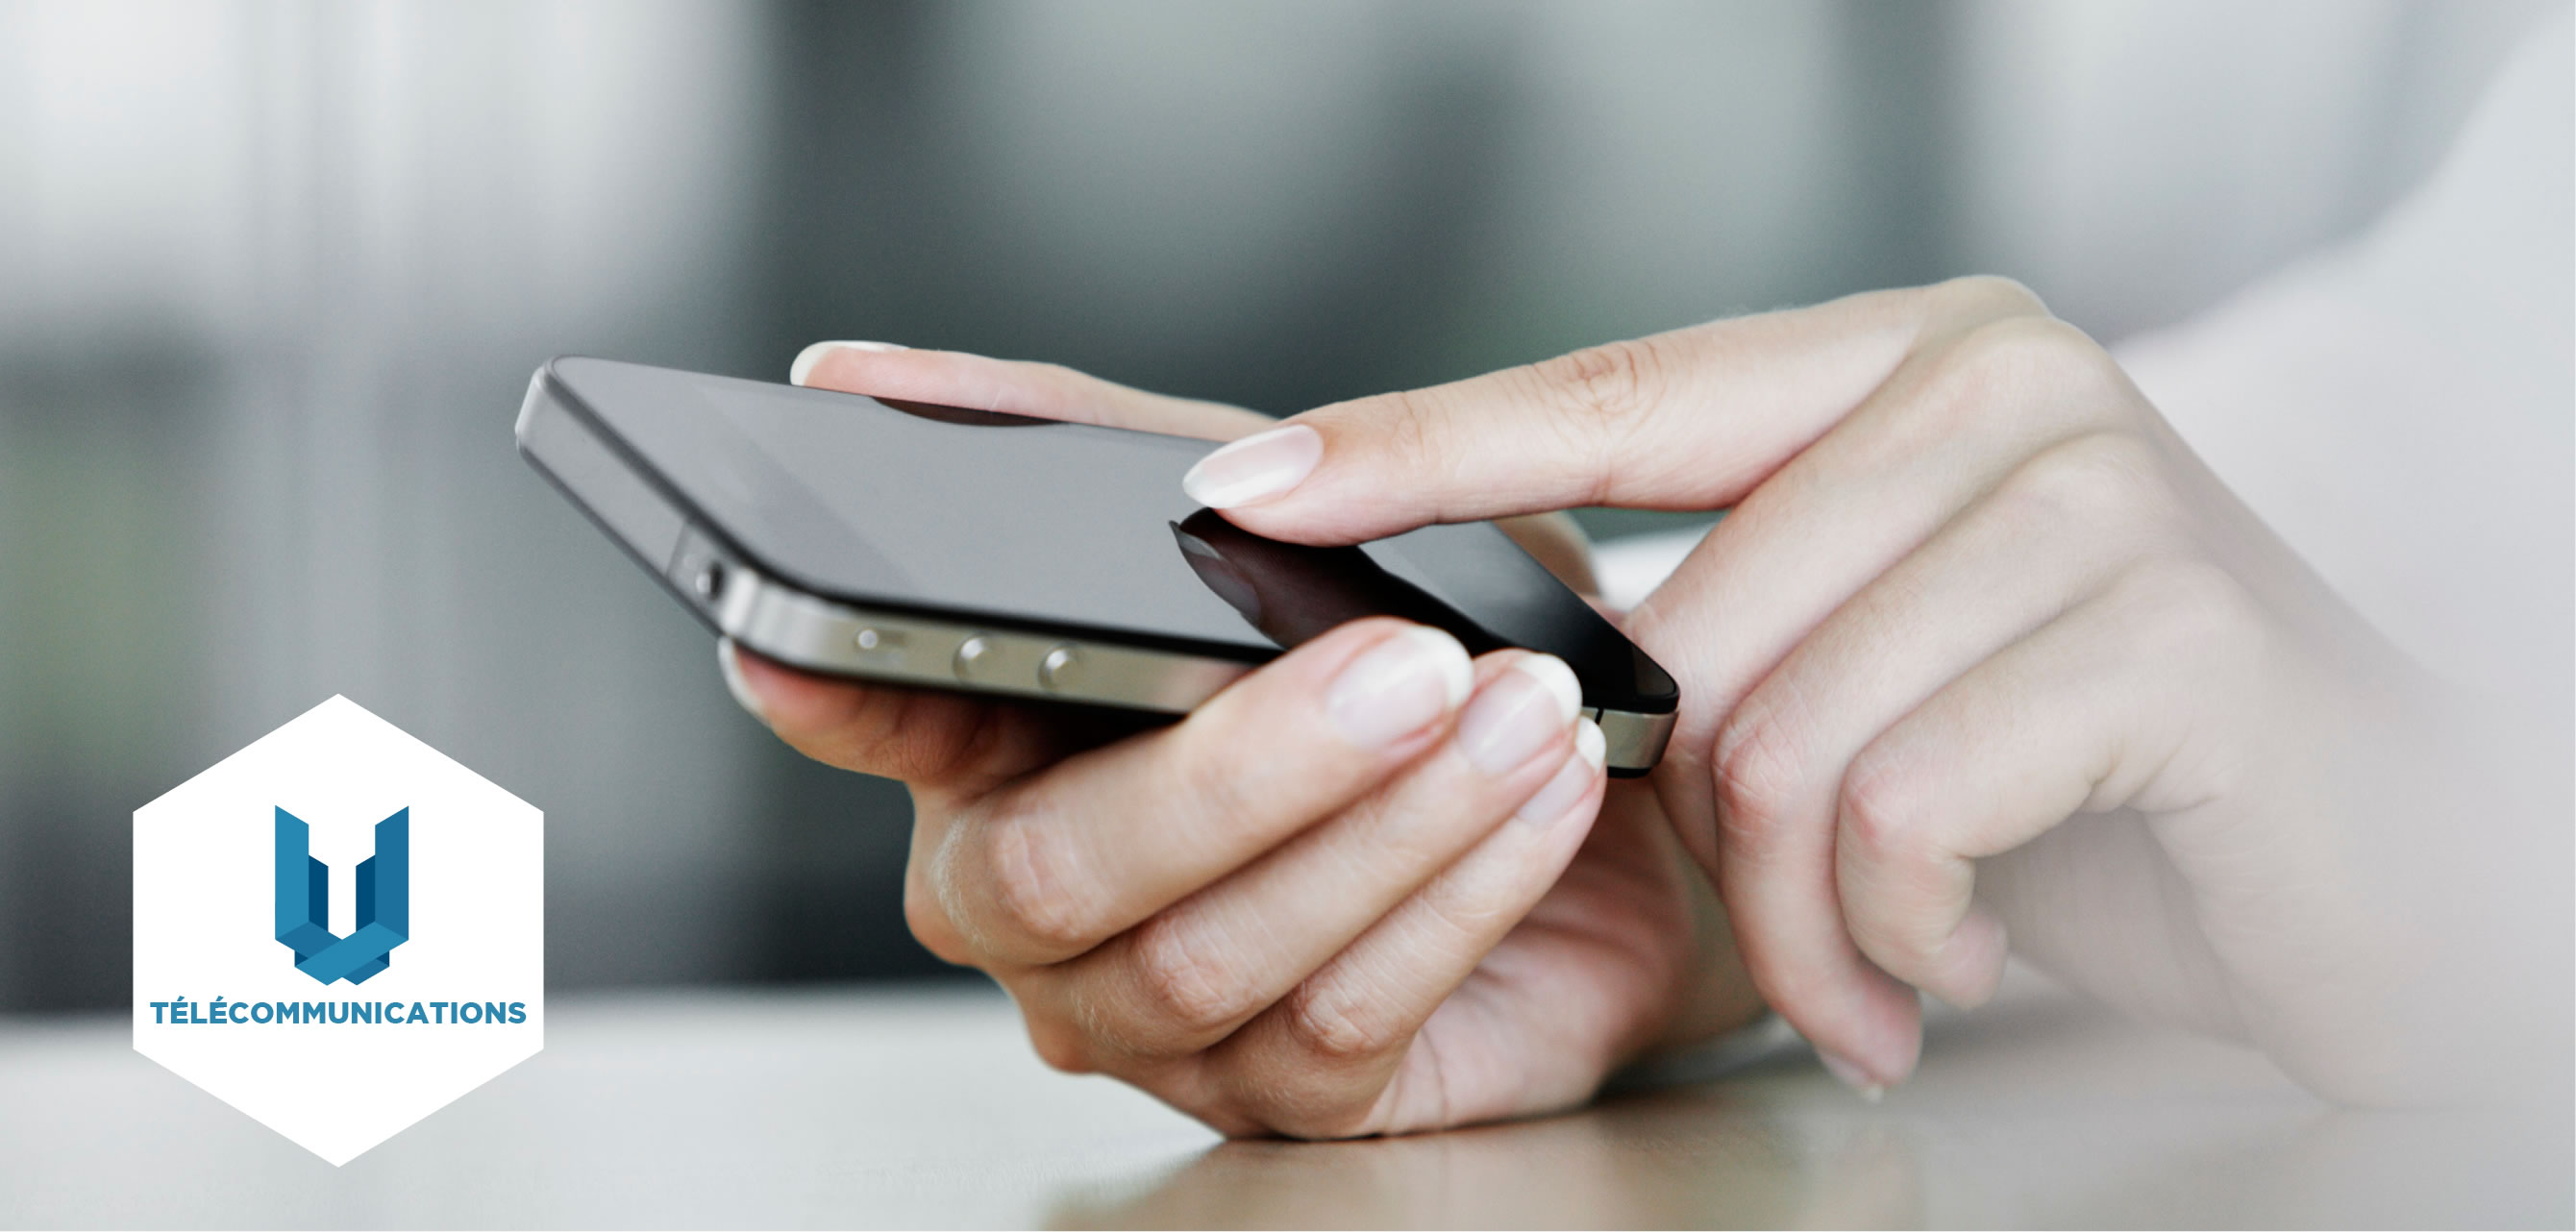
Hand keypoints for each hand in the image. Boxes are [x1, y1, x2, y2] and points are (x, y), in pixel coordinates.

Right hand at [721, 343, 1762, 1136]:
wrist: (1598, 784)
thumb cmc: (1413, 636)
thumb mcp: (1272, 508)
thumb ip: (1087, 442)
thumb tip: (858, 374)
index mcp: (992, 745)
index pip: (866, 716)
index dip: (830, 691)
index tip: (795, 637)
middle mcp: (1036, 899)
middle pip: (1061, 869)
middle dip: (1247, 765)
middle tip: (1405, 663)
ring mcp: (1147, 1016)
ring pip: (1209, 953)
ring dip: (1390, 823)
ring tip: (1516, 706)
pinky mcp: (1287, 1094)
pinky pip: (1342, 1021)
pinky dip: (1457, 896)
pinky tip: (1539, 798)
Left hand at [1184, 278, 2541, 1101]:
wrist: (2370, 865)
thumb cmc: (2097, 773)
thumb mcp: (1875, 669)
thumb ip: (1714, 626)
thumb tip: (1492, 659)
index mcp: (1907, 359)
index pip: (1613, 389)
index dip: (1418, 445)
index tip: (1254, 483)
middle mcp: (2003, 384)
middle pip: (1691, 631)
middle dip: (1698, 835)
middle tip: (1790, 930)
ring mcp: (2099, 491)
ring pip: (1782, 737)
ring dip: (1805, 917)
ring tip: (1892, 955)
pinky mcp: (2178, 633)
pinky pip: (1901, 810)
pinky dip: (1906, 932)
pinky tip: (1976, 943)